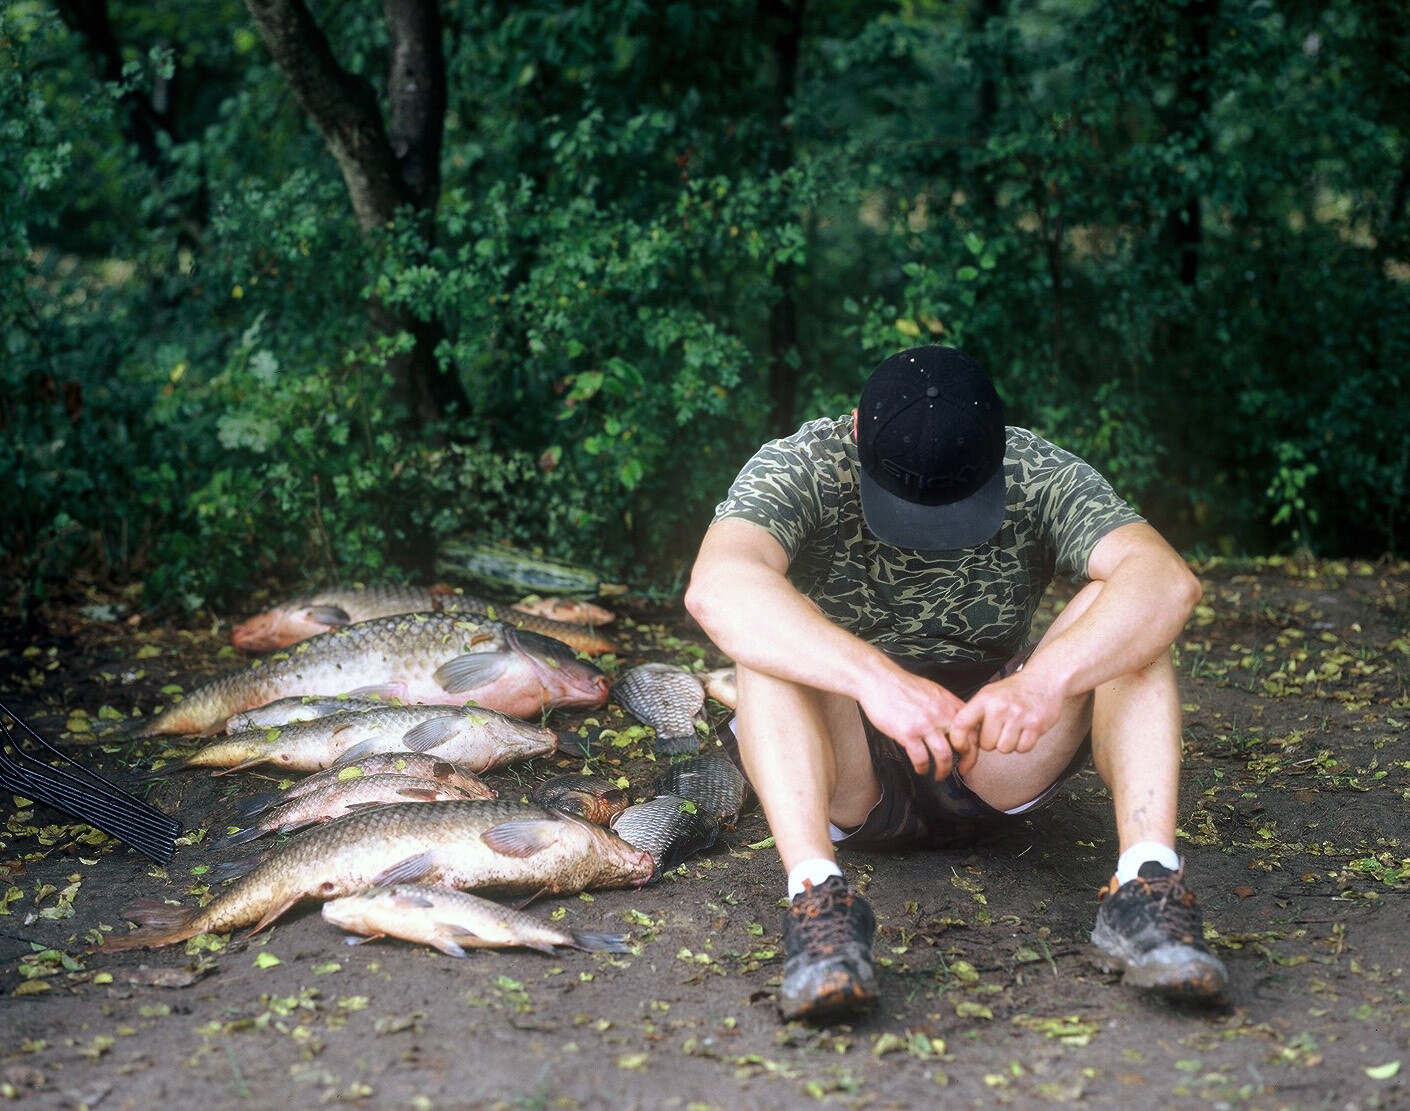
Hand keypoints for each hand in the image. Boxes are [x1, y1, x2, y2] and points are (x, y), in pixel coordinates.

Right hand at [857, 669, 970, 779]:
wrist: (878, 679)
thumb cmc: (901, 685)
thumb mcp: (933, 691)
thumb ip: (946, 707)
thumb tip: (954, 723)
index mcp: (948, 704)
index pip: (973, 728)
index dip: (975, 745)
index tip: (970, 755)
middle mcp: (941, 714)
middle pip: (964, 744)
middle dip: (966, 762)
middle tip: (961, 770)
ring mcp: (924, 724)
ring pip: (944, 755)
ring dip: (943, 770)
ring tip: (939, 775)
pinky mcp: (907, 733)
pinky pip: (921, 758)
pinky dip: (922, 767)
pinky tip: (920, 768)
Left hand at [948, 671, 1062, 759]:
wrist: (1044, 679)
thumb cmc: (1014, 690)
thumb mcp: (989, 693)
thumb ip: (975, 713)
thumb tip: (960, 738)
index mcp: (984, 699)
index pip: (962, 723)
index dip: (958, 740)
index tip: (962, 748)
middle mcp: (1000, 707)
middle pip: (986, 745)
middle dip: (992, 741)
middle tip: (1001, 728)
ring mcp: (1018, 717)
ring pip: (1004, 749)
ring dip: (1008, 743)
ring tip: (1013, 728)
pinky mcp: (1035, 726)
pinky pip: (1022, 749)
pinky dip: (1023, 744)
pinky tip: (1024, 730)